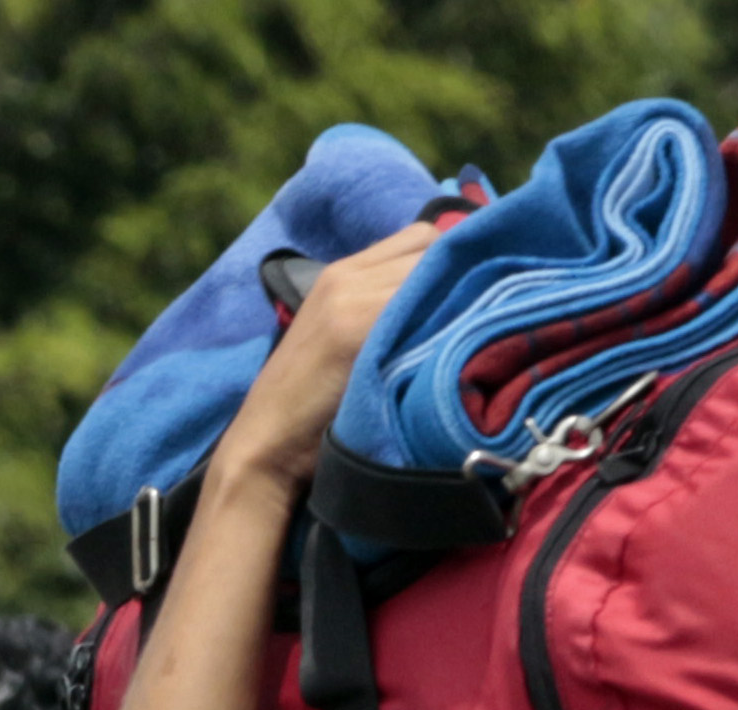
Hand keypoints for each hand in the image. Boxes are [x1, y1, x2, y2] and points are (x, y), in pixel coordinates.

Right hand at [206, 219, 439, 492]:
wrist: (266, 444)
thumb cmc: (309, 407)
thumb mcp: (344, 339)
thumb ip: (383, 308)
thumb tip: (452, 297)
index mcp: (341, 273)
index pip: (421, 236)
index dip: (449, 261)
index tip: (465, 295)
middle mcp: (345, 274)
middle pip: (431, 246)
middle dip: (457, 274)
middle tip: (471, 314)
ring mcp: (347, 297)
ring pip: (430, 268)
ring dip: (455, 295)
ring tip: (459, 333)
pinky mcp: (352, 327)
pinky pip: (418, 301)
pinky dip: (441, 317)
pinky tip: (449, 348)